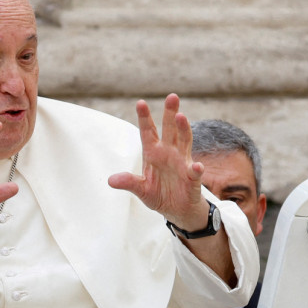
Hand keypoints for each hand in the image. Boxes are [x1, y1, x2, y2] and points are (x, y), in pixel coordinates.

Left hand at [108, 94, 207, 228]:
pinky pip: (194, 172)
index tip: (140, 103)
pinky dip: (196, 169)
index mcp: (153, 153)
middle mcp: (169, 153)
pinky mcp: (192, 178)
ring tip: (181, 117)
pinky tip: (197, 166)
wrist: (177, 210)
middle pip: (170, 130)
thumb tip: (111, 180)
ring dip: (183, 130)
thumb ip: (129, 183)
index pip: (148, 132)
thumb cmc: (159, 195)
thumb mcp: (141, 190)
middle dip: (170, 113)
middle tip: (171, 96)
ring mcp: (182, 163)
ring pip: (184, 142)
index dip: (144, 118)